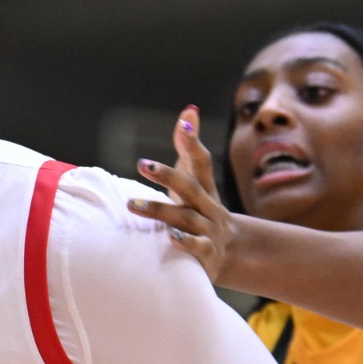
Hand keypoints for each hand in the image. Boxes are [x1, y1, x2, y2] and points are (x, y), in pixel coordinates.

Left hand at [126, 106, 239, 282]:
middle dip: (168, 175)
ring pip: (186, 218)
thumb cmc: (202, 210)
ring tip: (133, 205)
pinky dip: (186, 242)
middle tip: (142, 164)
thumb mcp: (197, 180)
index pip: (201, 162)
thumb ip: (188, 149)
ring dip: (160, 210)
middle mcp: (209, 206)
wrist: (230, 252)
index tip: (184, 122)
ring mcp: (210, 229)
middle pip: (190, 188)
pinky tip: (170, 237)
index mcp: (204, 189)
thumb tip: (189, 109)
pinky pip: (199, 247)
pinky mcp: (209, 254)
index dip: (193, 142)